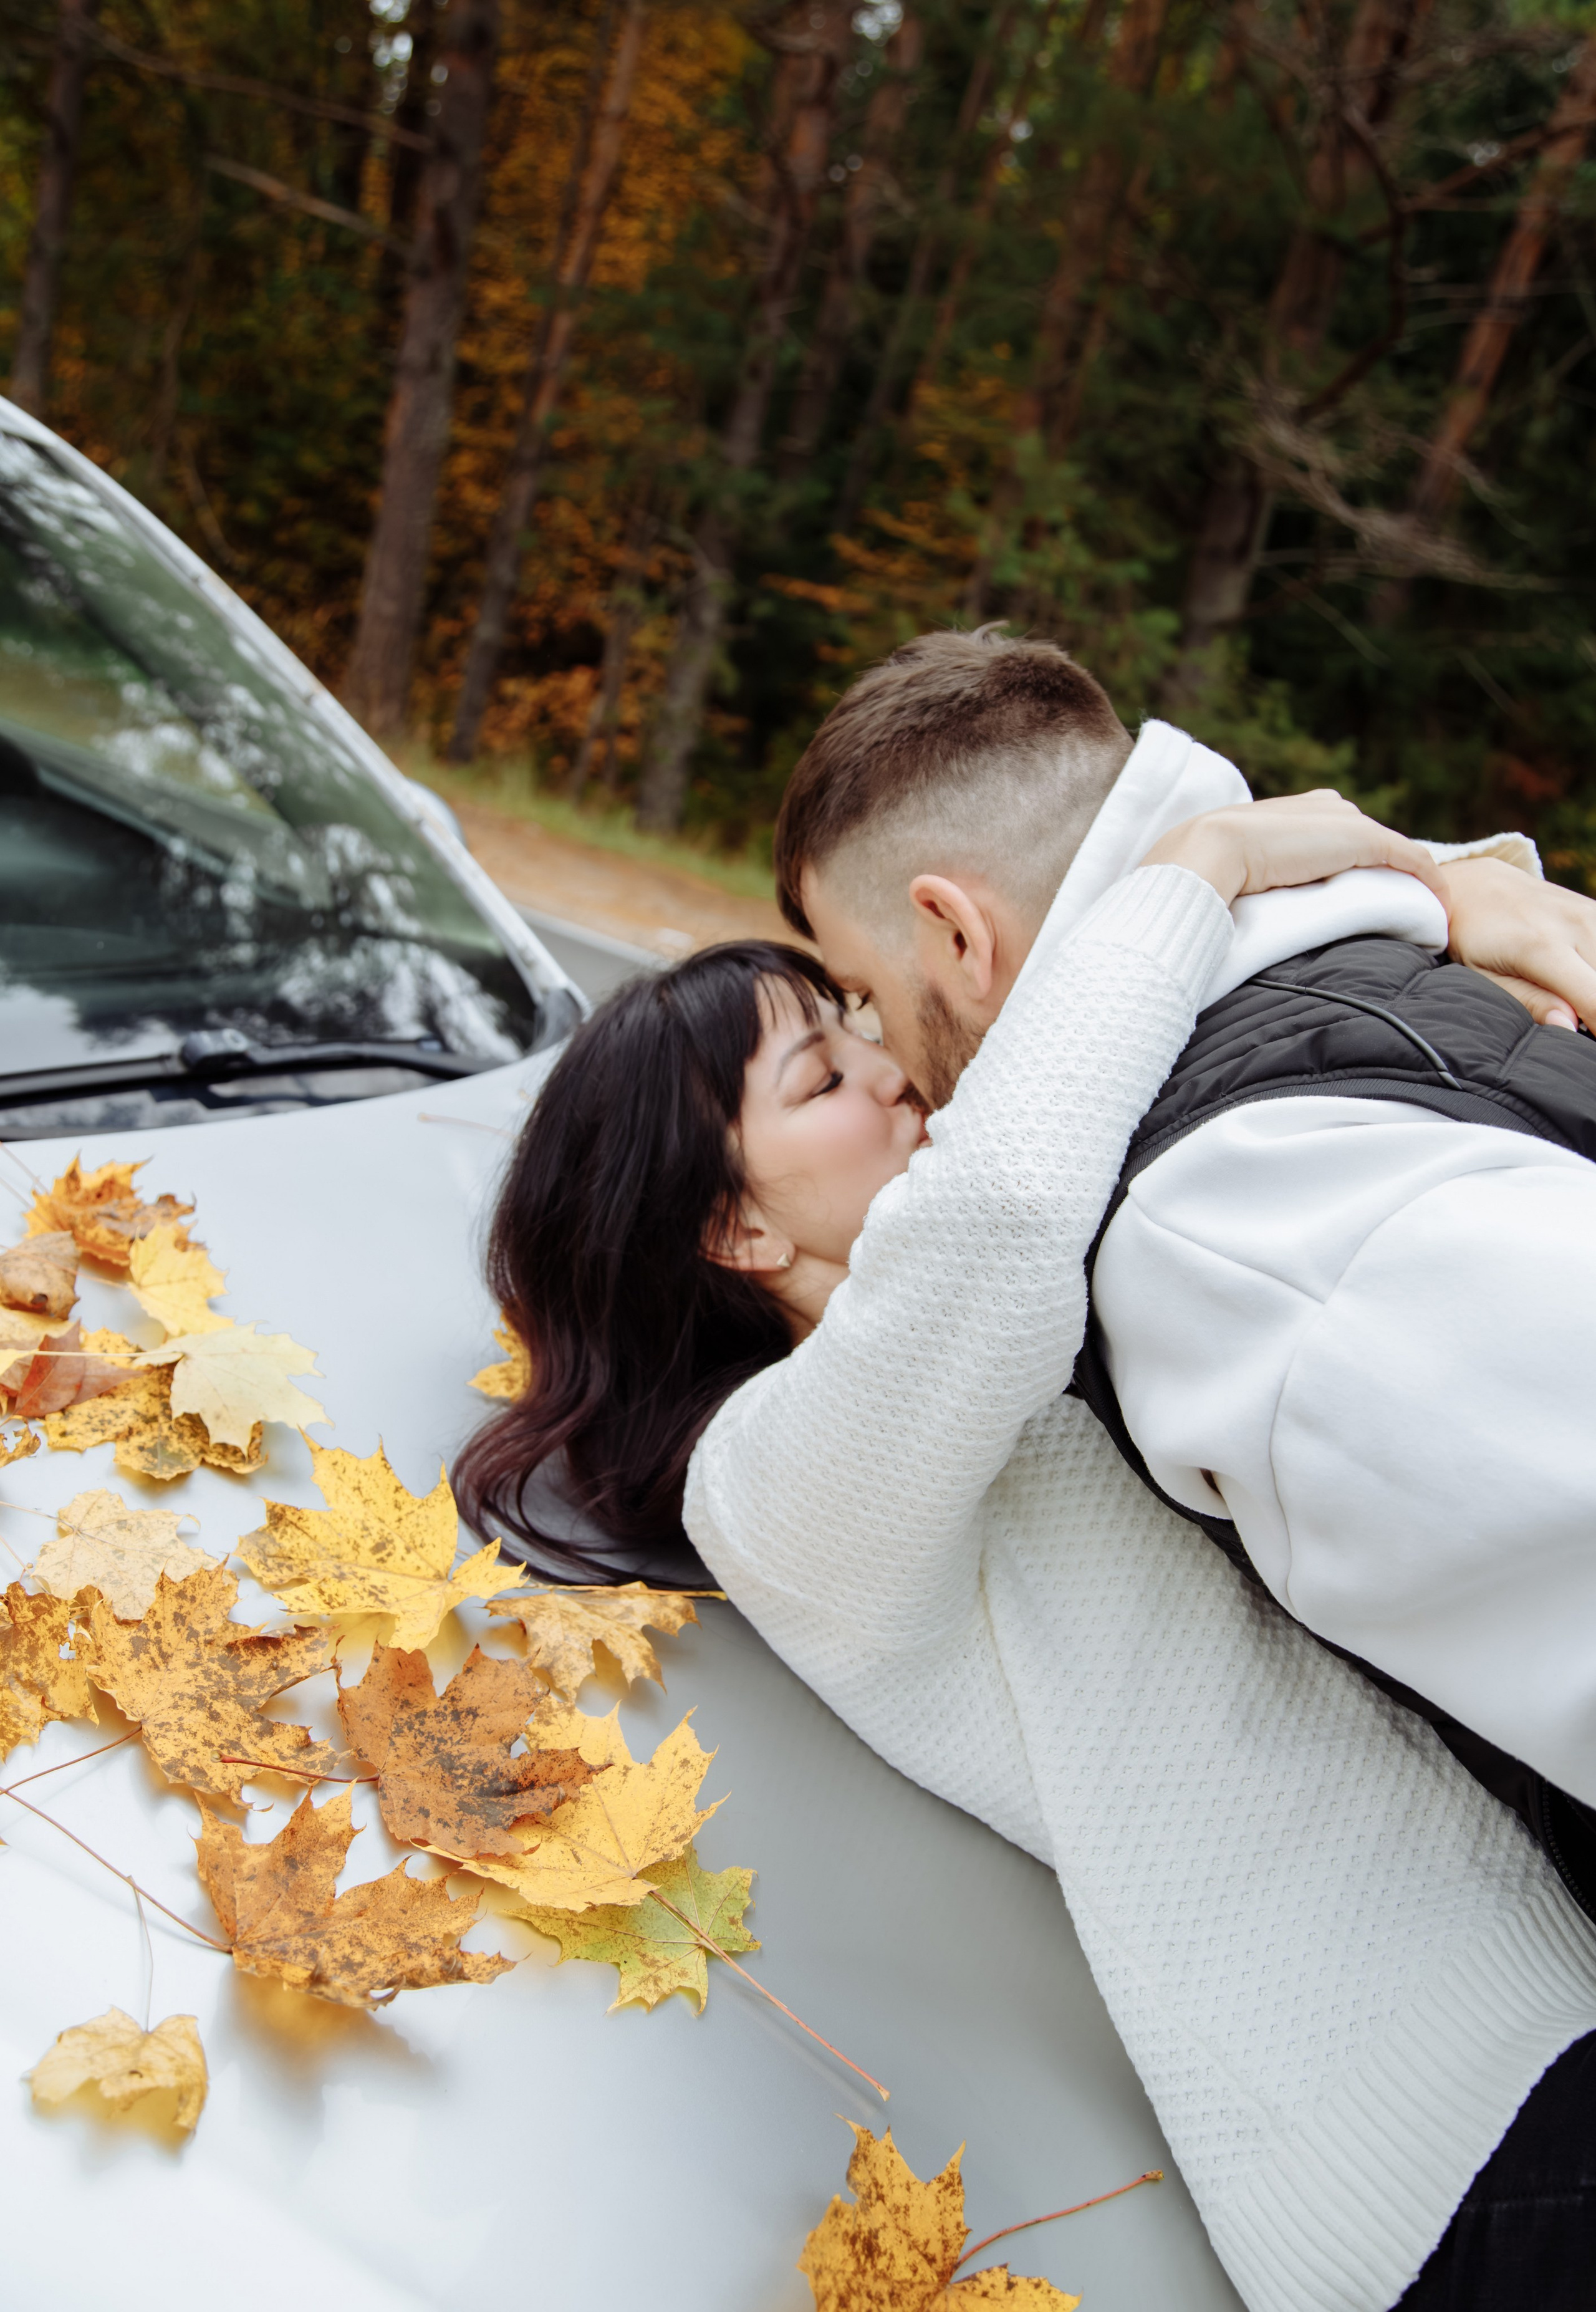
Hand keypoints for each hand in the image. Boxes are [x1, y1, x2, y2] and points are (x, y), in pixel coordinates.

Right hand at [1142, 790, 1449, 908]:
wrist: (1205, 854)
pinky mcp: (1361, 839)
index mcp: (1285, 812)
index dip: (1347, 861)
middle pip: (1363, 838)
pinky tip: (1440, 905)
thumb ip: (1246, 879)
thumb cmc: (1200, 871)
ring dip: (1408, 877)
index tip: (1359, 896)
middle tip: (1398, 908)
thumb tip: (1239, 910)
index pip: (1329, 833)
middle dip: (1383, 868)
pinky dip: (1427, 880)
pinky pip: (1408, 858)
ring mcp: (1341, 820)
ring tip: (1424, 911)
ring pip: (1388, 848)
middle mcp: (1318, 807)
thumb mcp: (1226, 871)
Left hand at [1443, 855, 1595, 1030]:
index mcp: (1542, 948)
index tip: (1589, 1047)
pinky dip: (1595, 969)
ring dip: (1594, 989)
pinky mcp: (1595, 909)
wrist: (1475, 887)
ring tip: (1577, 999)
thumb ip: (1529, 1002)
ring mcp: (1590, 913)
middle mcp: (1575, 925)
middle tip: (1579, 1025)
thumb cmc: (1475, 940)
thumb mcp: (1485, 977)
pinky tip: (1582, 977)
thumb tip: (1568, 1026)